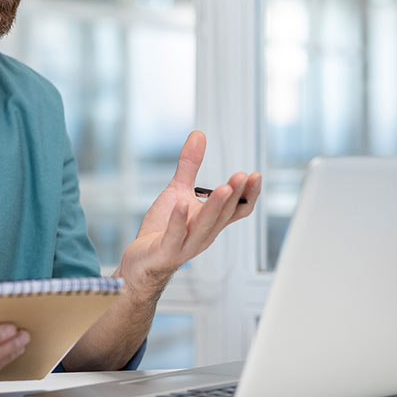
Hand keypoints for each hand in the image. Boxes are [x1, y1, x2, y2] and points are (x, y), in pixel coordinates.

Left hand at [116, 130, 260, 299]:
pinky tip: (180, 204)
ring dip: (215, 207)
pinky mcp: (166, 250)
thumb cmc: (162, 229)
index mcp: (211, 222)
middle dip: (235, 195)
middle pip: (224, 215)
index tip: (255, 175)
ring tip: (223, 188)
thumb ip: (190, 165)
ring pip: (205, 225)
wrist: (141, 261)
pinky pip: (174, 235)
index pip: (238, 210)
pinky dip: (178, 220)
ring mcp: (186, 243)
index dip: (249, 195)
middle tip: (242, 176)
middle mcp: (204, 234)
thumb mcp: (178, 191)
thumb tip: (199, 135)